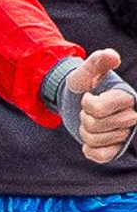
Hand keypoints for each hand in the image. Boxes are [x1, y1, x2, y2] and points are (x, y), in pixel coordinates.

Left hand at [68, 48, 136, 164]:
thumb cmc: (87, 85)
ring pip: (95, 140)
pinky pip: (101, 156)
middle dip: (85, 117)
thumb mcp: (88, 72)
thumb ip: (98, 61)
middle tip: (88, 111)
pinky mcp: (115, 149)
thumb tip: (111, 55)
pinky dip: (90, 149)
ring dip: (85, 131)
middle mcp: (131, 117)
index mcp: (127, 98)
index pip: (100, 108)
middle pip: (97, 125)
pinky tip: (90, 140)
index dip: (88, 103)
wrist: (80, 102)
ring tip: (90, 121)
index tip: (87, 96)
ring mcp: (123, 135)